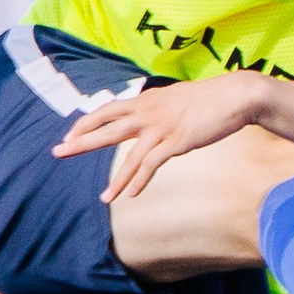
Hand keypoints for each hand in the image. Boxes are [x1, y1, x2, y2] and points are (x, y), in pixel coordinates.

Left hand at [50, 73, 267, 202]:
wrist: (234, 96)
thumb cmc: (208, 99)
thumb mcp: (174, 99)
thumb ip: (156, 107)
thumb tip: (146, 114)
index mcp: (145, 101)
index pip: (107, 111)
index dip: (86, 123)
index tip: (70, 135)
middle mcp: (148, 112)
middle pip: (106, 128)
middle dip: (80, 142)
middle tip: (58, 152)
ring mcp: (162, 127)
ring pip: (130, 156)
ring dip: (117, 180)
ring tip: (104, 198)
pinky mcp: (177, 141)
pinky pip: (153, 164)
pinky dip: (141, 181)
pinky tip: (132, 194)